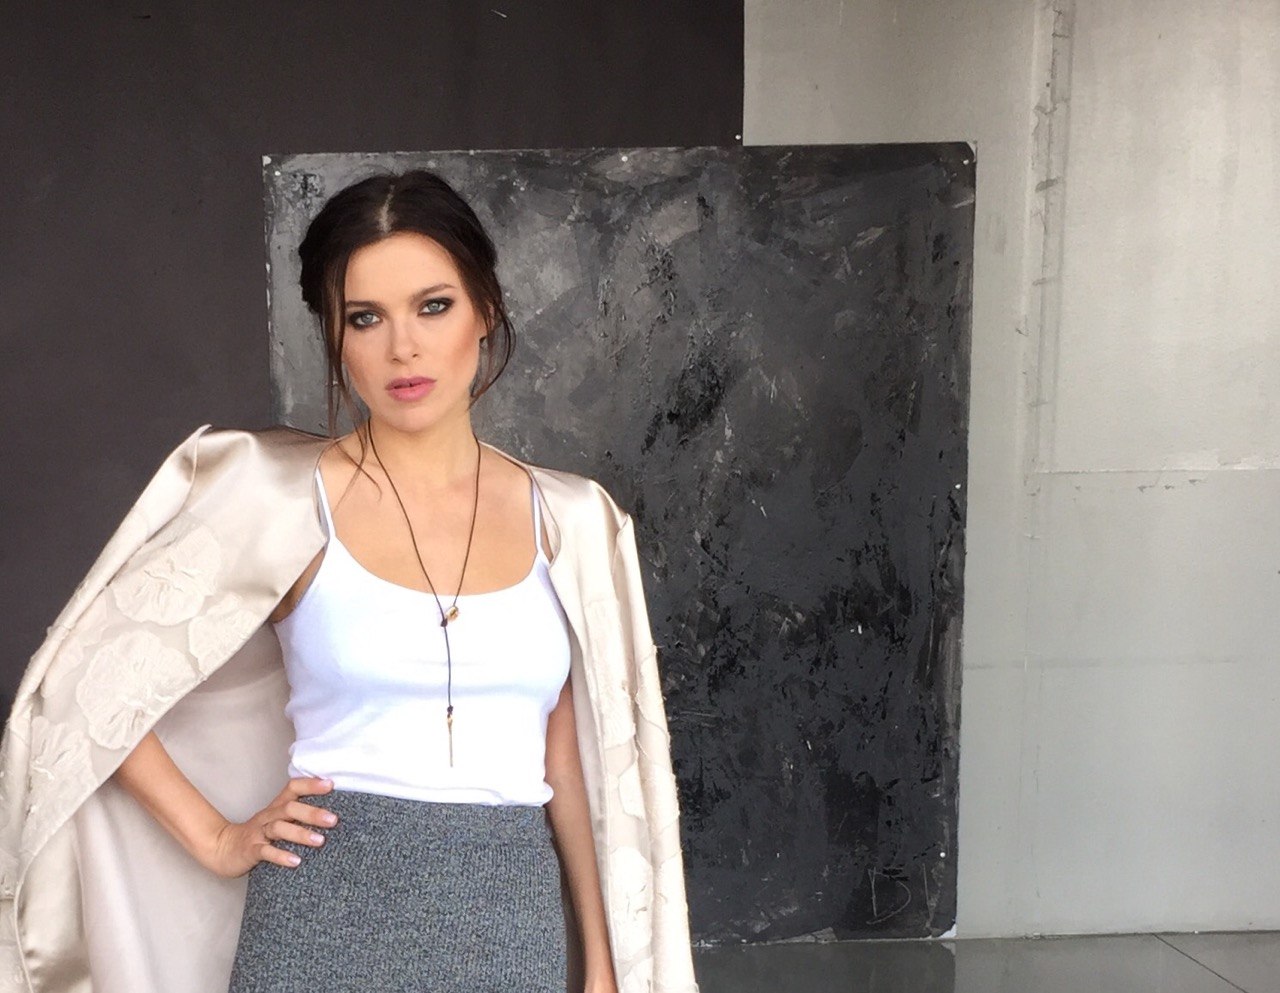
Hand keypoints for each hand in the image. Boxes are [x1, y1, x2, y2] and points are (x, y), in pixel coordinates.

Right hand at [202, 776, 338, 877]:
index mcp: (276, 807)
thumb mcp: (276, 820)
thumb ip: (298, 815)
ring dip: (300, 834)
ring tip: (320, 841)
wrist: (221, 848)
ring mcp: (258, 833)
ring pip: (279, 828)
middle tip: (333, 820)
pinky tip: (295, 861)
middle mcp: (268, 816)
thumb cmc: (257, 834)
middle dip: (312, 813)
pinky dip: (280, 856)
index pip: (293, 788)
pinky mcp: (250, 850)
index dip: (310, 785)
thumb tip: (331, 814)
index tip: (331, 785)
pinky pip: (265, 851)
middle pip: (289, 808)